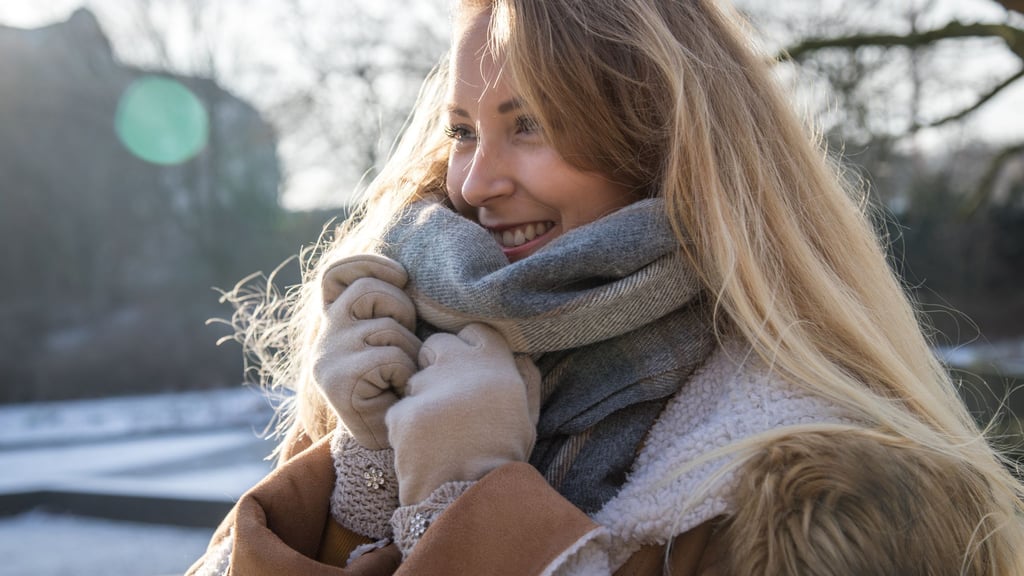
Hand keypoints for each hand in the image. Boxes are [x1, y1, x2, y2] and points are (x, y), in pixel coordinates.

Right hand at [313, 254, 421, 449]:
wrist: (396, 441)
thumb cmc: (406, 386)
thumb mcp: (397, 339)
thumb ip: (390, 309)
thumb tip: (406, 273)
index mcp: (336, 323)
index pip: (335, 275)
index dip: (368, 263)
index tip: (401, 275)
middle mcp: (325, 337)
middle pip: (367, 291)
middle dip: (401, 309)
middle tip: (408, 342)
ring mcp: (328, 358)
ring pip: (385, 325)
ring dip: (408, 347)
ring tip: (406, 373)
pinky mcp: (338, 381)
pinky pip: (390, 357)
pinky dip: (406, 372)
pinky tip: (400, 390)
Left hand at [386, 323, 540, 504]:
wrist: (474, 499)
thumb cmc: (505, 459)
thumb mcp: (528, 418)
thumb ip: (524, 381)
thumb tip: (521, 355)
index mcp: (496, 364)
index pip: (474, 331)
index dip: (469, 347)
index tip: (469, 368)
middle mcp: (461, 367)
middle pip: (437, 345)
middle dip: (436, 365)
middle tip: (447, 398)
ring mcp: (427, 388)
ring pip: (414, 380)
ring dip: (421, 399)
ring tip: (438, 434)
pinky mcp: (401, 413)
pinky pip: (399, 413)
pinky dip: (406, 429)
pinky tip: (422, 449)